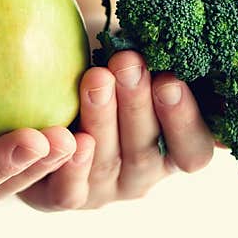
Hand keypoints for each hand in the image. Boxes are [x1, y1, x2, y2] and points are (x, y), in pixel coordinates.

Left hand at [19, 50, 215, 210]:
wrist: (44, 87)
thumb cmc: (105, 69)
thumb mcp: (137, 63)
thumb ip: (160, 60)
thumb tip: (188, 40)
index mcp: (172, 150)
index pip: (192, 150)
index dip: (184, 120)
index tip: (169, 80)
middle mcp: (142, 176)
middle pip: (146, 152)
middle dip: (137, 104)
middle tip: (127, 63)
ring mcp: (104, 190)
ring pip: (107, 162)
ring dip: (102, 119)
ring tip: (96, 78)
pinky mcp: (64, 197)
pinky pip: (68, 191)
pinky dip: (71, 166)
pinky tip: (68, 136)